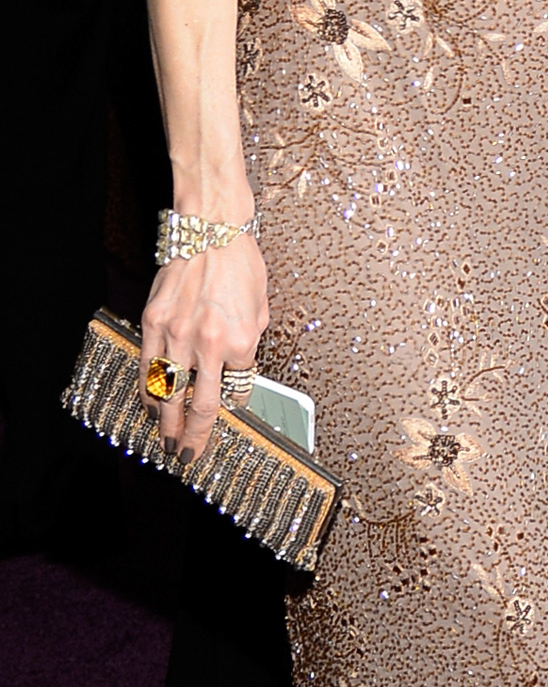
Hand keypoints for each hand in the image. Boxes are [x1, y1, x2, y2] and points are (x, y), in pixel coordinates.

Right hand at [140, 235, 268, 464]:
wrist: (212, 229)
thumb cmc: (241, 265)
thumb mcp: (260, 310)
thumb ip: (248, 347)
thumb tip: (236, 377)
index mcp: (241, 342)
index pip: (237, 392)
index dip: (233, 407)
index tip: (227, 415)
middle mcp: (208, 343)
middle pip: (201, 407)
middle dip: (195, 438)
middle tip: (188, 456)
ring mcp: (177, 334)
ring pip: (168, 394)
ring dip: (166, 424)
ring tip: (167, 444)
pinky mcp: (154, 322)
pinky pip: (148, 368)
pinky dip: (148, 392)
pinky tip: (150, 407)